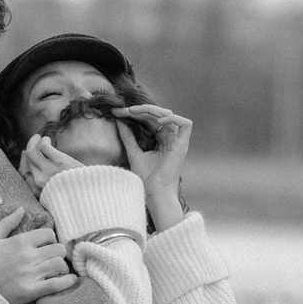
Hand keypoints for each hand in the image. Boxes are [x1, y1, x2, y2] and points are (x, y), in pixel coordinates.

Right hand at [0, 208, 75, 303]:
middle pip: (58, 249)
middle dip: (58, 252)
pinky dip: (67, 282)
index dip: (51, 238)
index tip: (47, 244)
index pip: (48, 234)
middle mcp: (27, 256)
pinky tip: (71, 280)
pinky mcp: (31, 291)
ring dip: (62, 267)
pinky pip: (56, 285)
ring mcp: (30, 274)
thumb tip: (21, 209)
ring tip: (58, 269)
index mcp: (19, 242)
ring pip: (59, 265)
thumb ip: (7, 223)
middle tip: (54, 257)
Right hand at [18, 133, 84, 195]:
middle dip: (29, 148)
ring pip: (31, 151)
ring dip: (34, 141)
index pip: (23, 173)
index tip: (26, 153)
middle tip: (34, 141)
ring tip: (39, 138)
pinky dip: (43, 140)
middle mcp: (40, 181)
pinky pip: (43, 146)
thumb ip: (46, 185)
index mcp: (38, 191)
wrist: (92, 198)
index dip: (23, 160)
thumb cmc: (75, 195)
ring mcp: (48, 171)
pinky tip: (48, 140)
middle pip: (27, 160)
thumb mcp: (56, 194)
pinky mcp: (59, 161)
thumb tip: (37, 168)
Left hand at [115, 105, 190, 231]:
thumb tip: (118, 121)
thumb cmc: (146, 179)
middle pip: (158, 114)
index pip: (148, 120)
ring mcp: (177, 141)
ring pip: (169, 115)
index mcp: (160, 140)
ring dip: (152, 110)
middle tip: (123, 110)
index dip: (134, 113)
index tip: (116, 112)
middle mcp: (170, 139)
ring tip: (135, 112)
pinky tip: (157, 121)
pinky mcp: (183, 145)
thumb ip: (128, 137)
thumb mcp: (133, 153)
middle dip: (140, 109)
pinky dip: (173, 119)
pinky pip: (185, 124)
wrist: (155, 194)